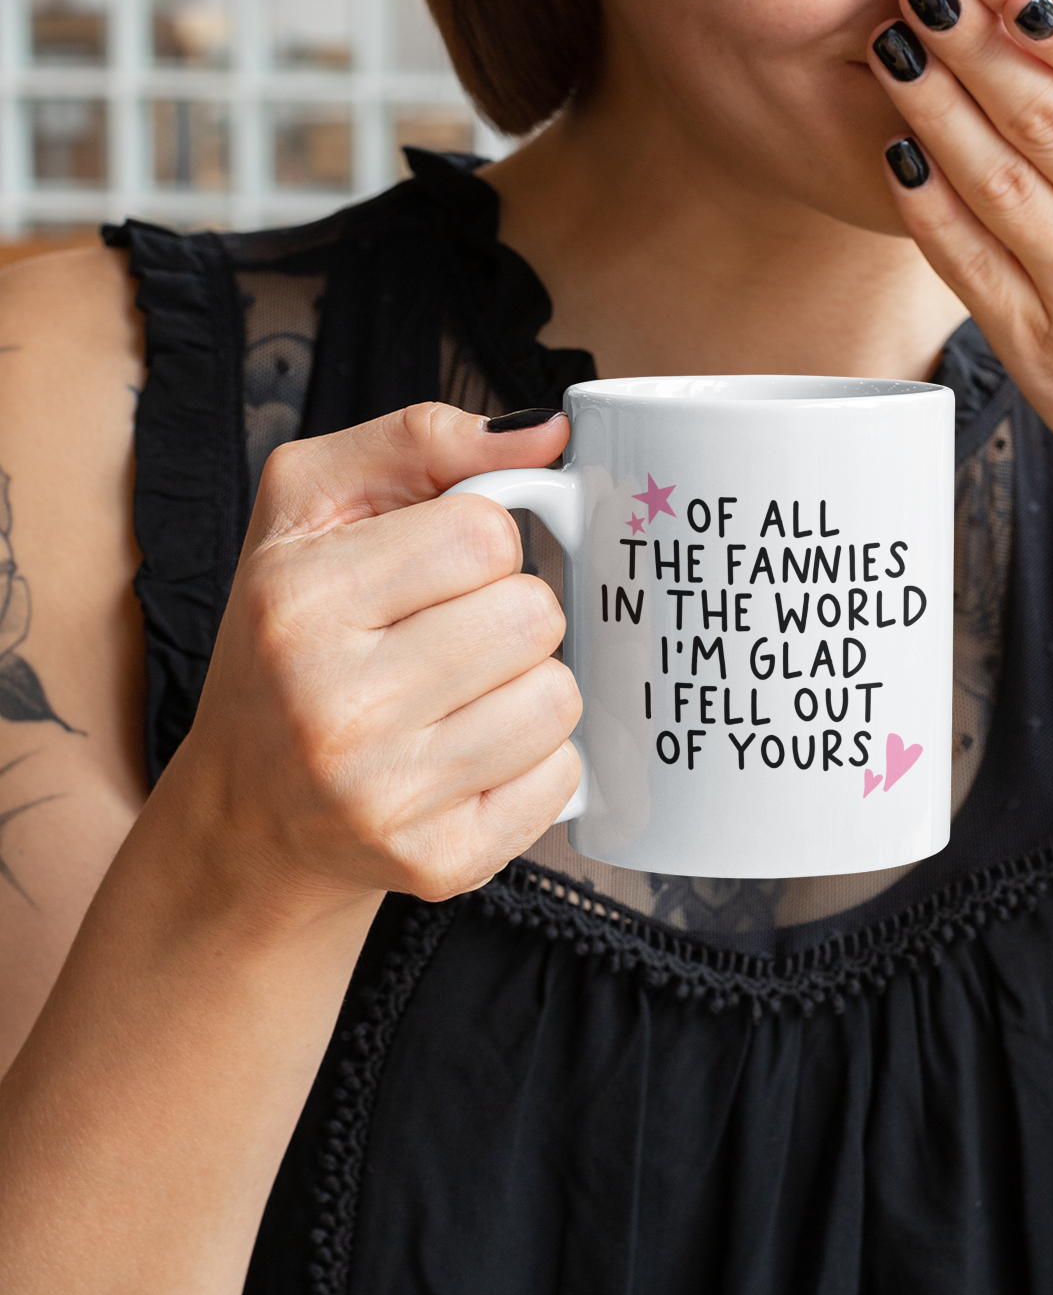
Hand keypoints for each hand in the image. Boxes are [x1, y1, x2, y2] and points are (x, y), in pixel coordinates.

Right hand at [168, 403, 581, 906]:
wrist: (248, 809)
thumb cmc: (289, 636)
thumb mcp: (311, 508)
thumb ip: (421, 441)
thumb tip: (548, 433)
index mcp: (298, 600)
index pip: (485, 533)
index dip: (480, 541)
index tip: (437, 570)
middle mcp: (333, 703)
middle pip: (532, 615)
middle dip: (507, 614)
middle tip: (447, 638)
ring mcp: (385, 794)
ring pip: (558, 698)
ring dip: (527, 686)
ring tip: (459, 696)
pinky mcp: (435, 861)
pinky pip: (562, 779)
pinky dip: (534, 761)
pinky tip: (468, 756)